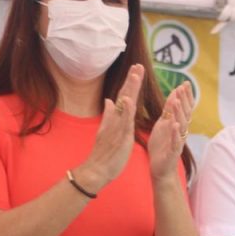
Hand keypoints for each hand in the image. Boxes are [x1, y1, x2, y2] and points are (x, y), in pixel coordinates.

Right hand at [76, 64, 142, 189]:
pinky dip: (126, 110)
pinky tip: (129, 99)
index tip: (136, 70)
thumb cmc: (105, 153)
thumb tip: (109, 101)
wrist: (96, 170)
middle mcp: (115, 120)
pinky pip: (123, 122)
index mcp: (115, 120)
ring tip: (135, 74)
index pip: (124, 98)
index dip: (130, 84)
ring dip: (130, 89)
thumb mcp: (107, 131)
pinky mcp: (119, 137)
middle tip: (138, 65)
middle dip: (131, 81)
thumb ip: (109, 116)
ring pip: (125, 105)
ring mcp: (116, 127)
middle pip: (124, 96)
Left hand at [149, 80, 194, 181]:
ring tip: (177, 101)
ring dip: (179, 113)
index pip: (184, 108)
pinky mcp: (173, 151)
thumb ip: (169, 111)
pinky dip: (176, 133)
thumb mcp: (163, 125)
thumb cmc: (161, 147)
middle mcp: (180, 131)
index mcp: (176, 124)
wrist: (160, 169)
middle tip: (183, 87)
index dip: (185, 96)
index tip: (184, 83)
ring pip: (181, 125)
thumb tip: (174, 95)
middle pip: (185, 113)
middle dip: (184, 100)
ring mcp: (177, 141)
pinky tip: (175, 125)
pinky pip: (176, 141)